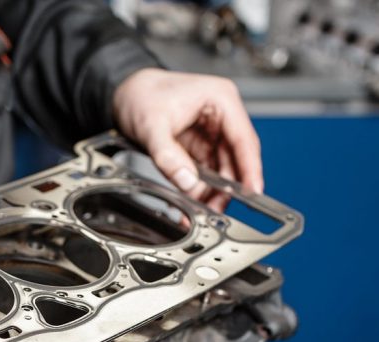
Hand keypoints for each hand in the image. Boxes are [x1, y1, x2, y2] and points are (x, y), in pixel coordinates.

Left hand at [113, 68, 262, 208]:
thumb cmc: (141, 95)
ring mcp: (212, 132)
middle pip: (236, 158)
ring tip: (203, 210)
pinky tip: (195, 201)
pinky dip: (202, 188)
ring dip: (215, 191)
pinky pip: (207, 172)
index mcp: (220, 99)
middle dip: (229, 187)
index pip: (244, 139)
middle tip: (217, 210)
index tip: (253, 192)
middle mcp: (222, 116)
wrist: (125, 93)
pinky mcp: (200, 146)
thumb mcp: (151, 126)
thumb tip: (187, 182)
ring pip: (223, 168)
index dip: (250, 168)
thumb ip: (168, 156)